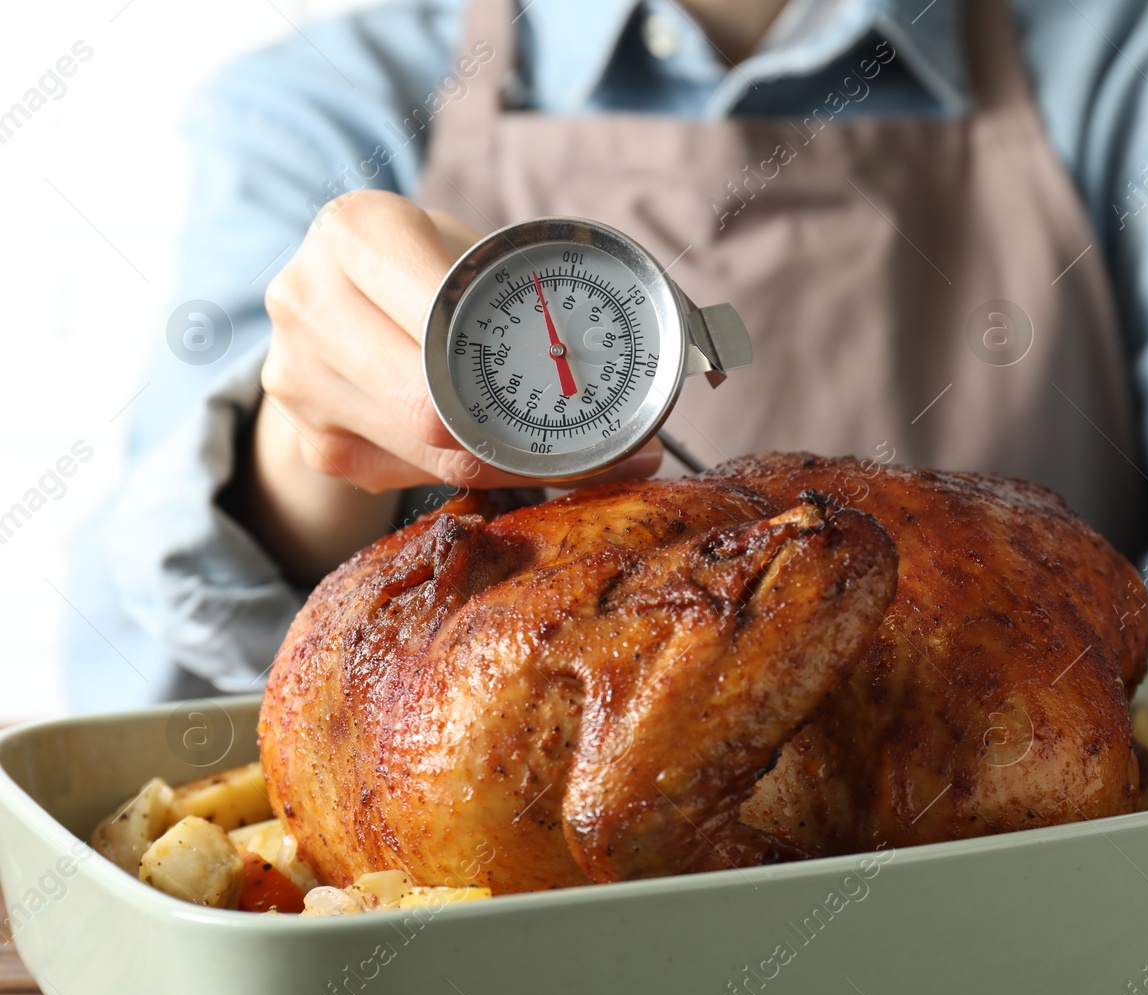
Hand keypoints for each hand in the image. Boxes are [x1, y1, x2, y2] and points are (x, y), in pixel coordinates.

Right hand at [248, 190, 660, 582]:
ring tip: (588, 459)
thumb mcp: (480, 246)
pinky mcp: (314, 442)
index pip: (449, 318)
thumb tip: (718, 351)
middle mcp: (308, 300)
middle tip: (617, 446)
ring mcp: (299, 380)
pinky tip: (515, 463)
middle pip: (438, 408)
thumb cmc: (435, 271)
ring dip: (519, 465)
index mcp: (356, 230)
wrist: (333, 305)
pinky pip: (416, 480)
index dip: (530, 361)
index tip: (605, 386)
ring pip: (435, 455)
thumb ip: (576, 279)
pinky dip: (479, 476)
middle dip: (536, 434)